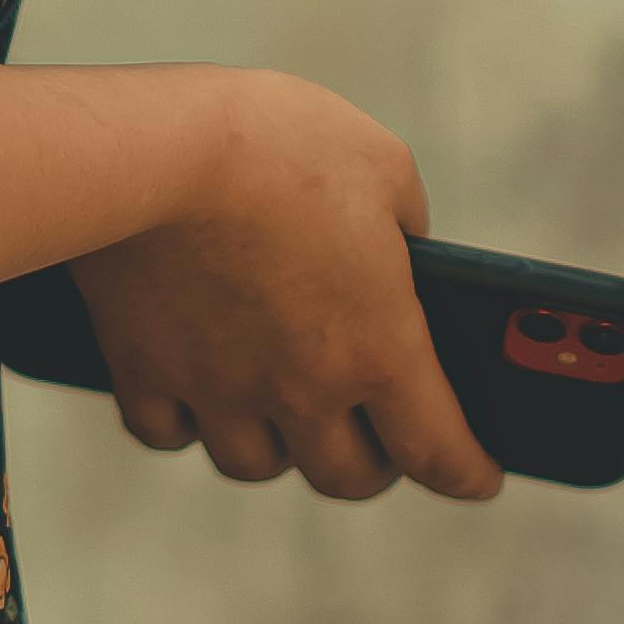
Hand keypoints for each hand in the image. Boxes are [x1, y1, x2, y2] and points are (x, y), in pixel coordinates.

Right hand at [72, 76, 502, 505]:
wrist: (155, 146)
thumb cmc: (280, 142)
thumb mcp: (382, 166)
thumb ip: (403, 228)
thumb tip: (398, 253)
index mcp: (378, 347)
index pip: (438, 450)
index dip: (466, 475)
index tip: (478, 481)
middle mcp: (302, 389)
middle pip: (344, 477)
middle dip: (370, 465)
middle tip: (374, 440)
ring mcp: (219, 389)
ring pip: (256, 464)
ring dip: (279, 448)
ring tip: (282, 416)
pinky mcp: (145, 371)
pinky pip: (168, 432)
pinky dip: (187, 423)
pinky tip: (197, 397)